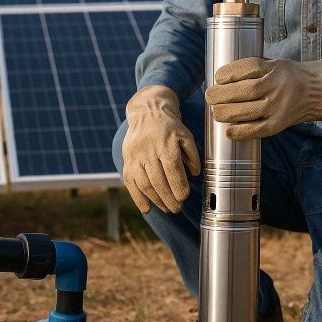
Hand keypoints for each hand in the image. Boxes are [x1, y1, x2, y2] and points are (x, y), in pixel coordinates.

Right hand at [122, 85, 200, 213]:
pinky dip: (137, 198)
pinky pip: (130, 182)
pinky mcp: (127, 160)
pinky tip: (147, 208)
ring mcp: (135, 156)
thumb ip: (192, 154)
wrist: (147, 112)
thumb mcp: (185, 135)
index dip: (178, 185)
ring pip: (144, 183)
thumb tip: (194, 174)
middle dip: (168, 198)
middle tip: (177, 209)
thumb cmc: (170, 126)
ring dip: (156, 200)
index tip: (184, 197)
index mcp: (165, 142)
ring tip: (167, 209)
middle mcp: (148, 149)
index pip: (172, 168)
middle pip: (158, 179)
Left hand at [205, 57, 321, 139]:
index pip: (248, 68)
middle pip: (244, 91)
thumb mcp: (274, 64)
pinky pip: (258, 129)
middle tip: (209, 96)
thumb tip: (218, 81)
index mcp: (274, 68)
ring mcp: (279, 106)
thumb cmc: (288, 77)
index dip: (228, 73)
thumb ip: (252, 70)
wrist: (318, 92)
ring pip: (248, 111)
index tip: (217, 77)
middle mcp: (277, 86)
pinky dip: (241, 132)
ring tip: (215, 112)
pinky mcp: (280, 123)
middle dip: (221, 94)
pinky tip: (228, 132)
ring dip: (226, 113)